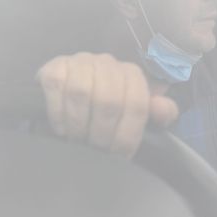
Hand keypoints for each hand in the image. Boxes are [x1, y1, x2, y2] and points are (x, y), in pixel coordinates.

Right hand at [36, 52, 178, 157]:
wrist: (69, 95)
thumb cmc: (108, 110)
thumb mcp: (136, 115)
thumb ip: (159, 113)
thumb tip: (161, 108)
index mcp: (131, 74)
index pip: (137, 105)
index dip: (128, 135)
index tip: (118, 155)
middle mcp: (107, 63)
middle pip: (109, 101)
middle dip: (102, 134)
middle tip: (96, 151)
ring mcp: (80, 62)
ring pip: (81, 93)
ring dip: (79, 125)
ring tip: (78, 141)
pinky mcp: (54, 66)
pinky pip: (56, 87)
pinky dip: (59, 113)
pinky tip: (61, 129)